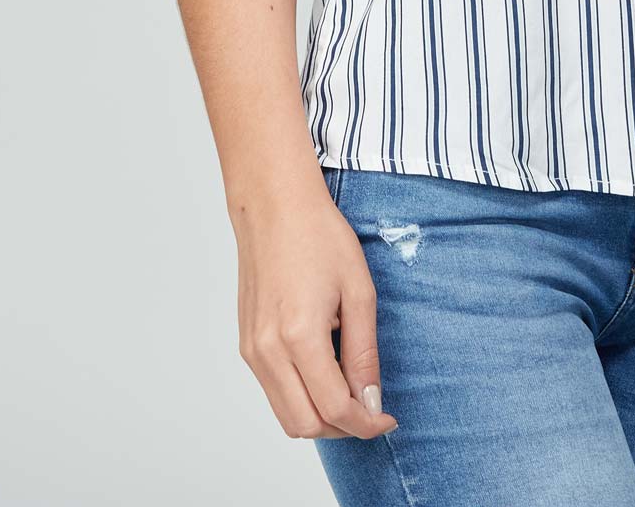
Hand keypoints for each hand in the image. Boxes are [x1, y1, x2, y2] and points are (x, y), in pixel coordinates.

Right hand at [230, 176, 398, 439]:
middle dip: (343, 428)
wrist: (275, 206)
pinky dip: (301, 397)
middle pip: (305, 425)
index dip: (366, 423)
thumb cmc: (319, 237)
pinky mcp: (247, 344)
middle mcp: (268, 351)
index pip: (334, 408)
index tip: (387, 418)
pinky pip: (274, 392)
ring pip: (286, 415)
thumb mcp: (358, 291)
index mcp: (299, 336)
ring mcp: (252, 350)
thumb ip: (363, 353)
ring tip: (351, 389)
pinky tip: (325, 371)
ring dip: (320, 417)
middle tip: (371, 408)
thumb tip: (370, 401)